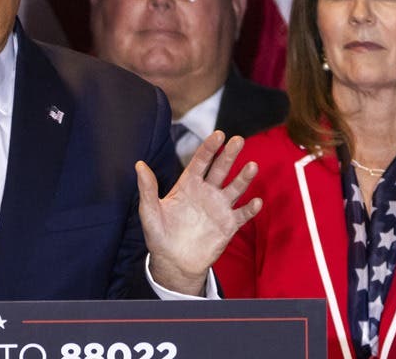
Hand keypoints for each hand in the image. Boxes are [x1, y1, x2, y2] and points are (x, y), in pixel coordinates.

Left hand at [136, 130, 260, 295]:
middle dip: (229, 155)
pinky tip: (256, 201)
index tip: (219, 134)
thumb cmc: (158, 234)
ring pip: (234, 188)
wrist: (173, 261)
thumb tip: (139, 165)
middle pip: (220, 169)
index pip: (200, 161)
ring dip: (243, 178)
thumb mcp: (149, 210)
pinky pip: (242, 214)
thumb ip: (147, 188)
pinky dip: (250, 208)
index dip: (209, 147)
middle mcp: (206, 192)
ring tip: (252, 166)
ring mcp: (219, 208)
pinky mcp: (228, 225)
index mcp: (188, 185)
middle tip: (239, 140)